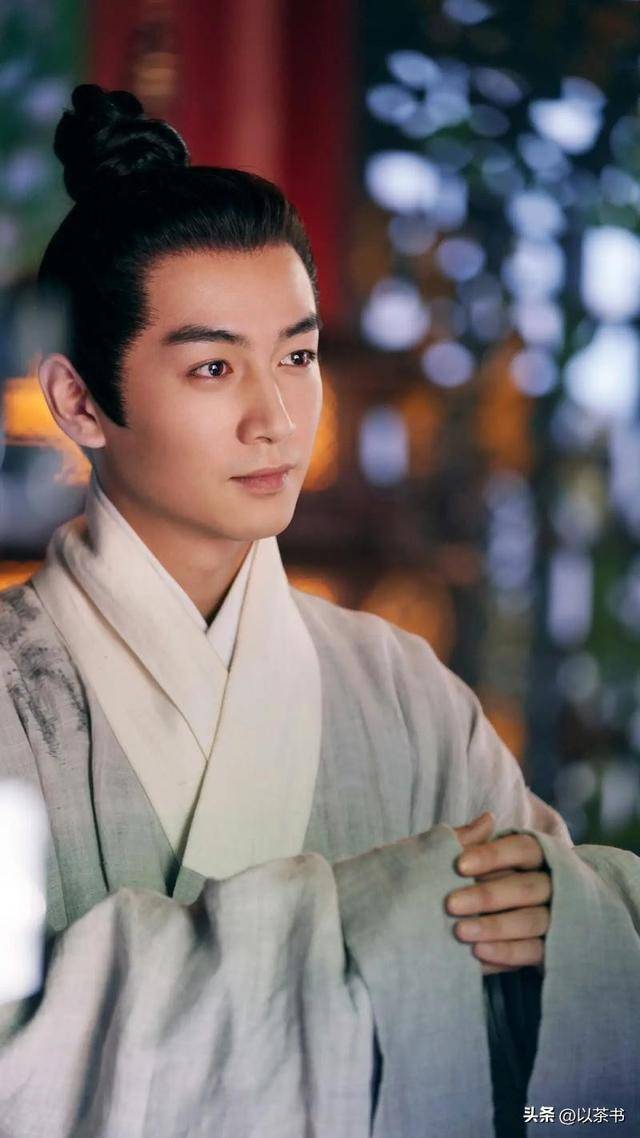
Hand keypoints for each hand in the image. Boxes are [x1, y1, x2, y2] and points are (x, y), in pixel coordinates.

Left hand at [446, 811, 550, 976]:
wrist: (452, 921)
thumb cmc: (476, 880)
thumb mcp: (471, 858)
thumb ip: (475, 841)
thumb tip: (487, 819)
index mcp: (537, 856)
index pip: (523, 849)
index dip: (493, 855)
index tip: (459, 865)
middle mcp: (551, 884)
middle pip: (526, 888)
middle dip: (488, 896)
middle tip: (450, 904)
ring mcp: (555, 918)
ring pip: (530, 921)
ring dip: (495, 927)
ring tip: (460, 931)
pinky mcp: (551, 951)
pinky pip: (532, 952)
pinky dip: (506, 953)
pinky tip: (477, 954)